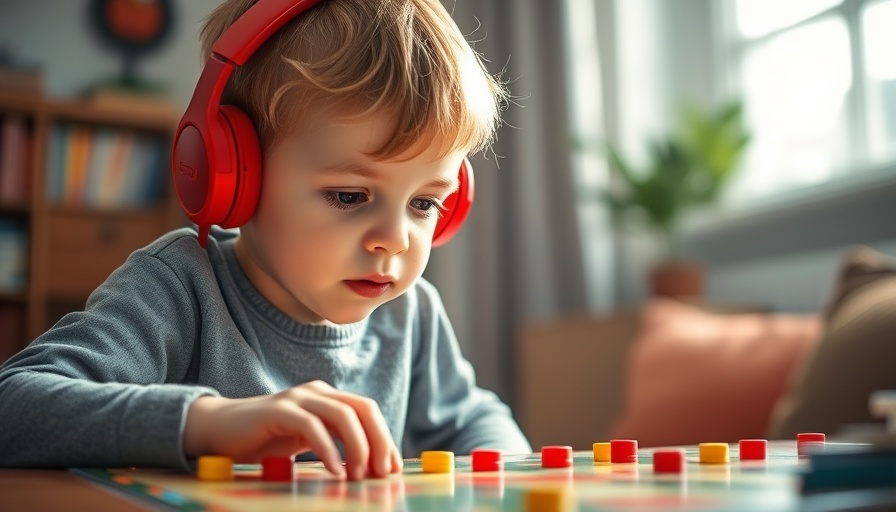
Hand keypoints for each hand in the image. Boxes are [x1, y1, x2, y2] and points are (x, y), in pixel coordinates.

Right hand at [183, 380, 402, 479]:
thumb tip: (370, 467)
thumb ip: (336, 444)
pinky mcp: (279, 410)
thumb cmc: (267, 439)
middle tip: (383, 473)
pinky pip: (312, 426)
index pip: (368, 410)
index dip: (385, 438)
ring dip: (358, 447)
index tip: (393, 468)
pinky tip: (334, 470)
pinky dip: (328, 449)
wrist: (219, 430)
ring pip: (343, 414)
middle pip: (363, 409)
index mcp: (329, 397)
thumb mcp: (309, 440)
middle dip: (380, 441)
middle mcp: (318, 392)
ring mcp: (298, 398)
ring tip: (360, 475)